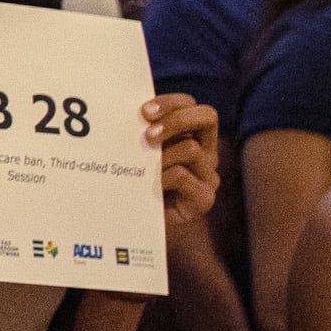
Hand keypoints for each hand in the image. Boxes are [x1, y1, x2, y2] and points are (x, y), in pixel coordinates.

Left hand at [145, 93, 219, 222]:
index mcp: (192, 134)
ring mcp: (209, 175)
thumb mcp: (140, 152)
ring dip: (162, 156)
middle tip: (148, 135)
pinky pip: (183, 175)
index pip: (190, 104)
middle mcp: (206, 151)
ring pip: (192, 147)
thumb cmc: (136, 185)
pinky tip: (151, 188)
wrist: (140, 227)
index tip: (142, 111)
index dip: (169, 103)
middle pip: (208, 116)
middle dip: (176, 119)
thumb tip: (121, 107)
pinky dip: (162, 178)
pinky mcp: (204, 198)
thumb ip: (141, 132)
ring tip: (145, 170)